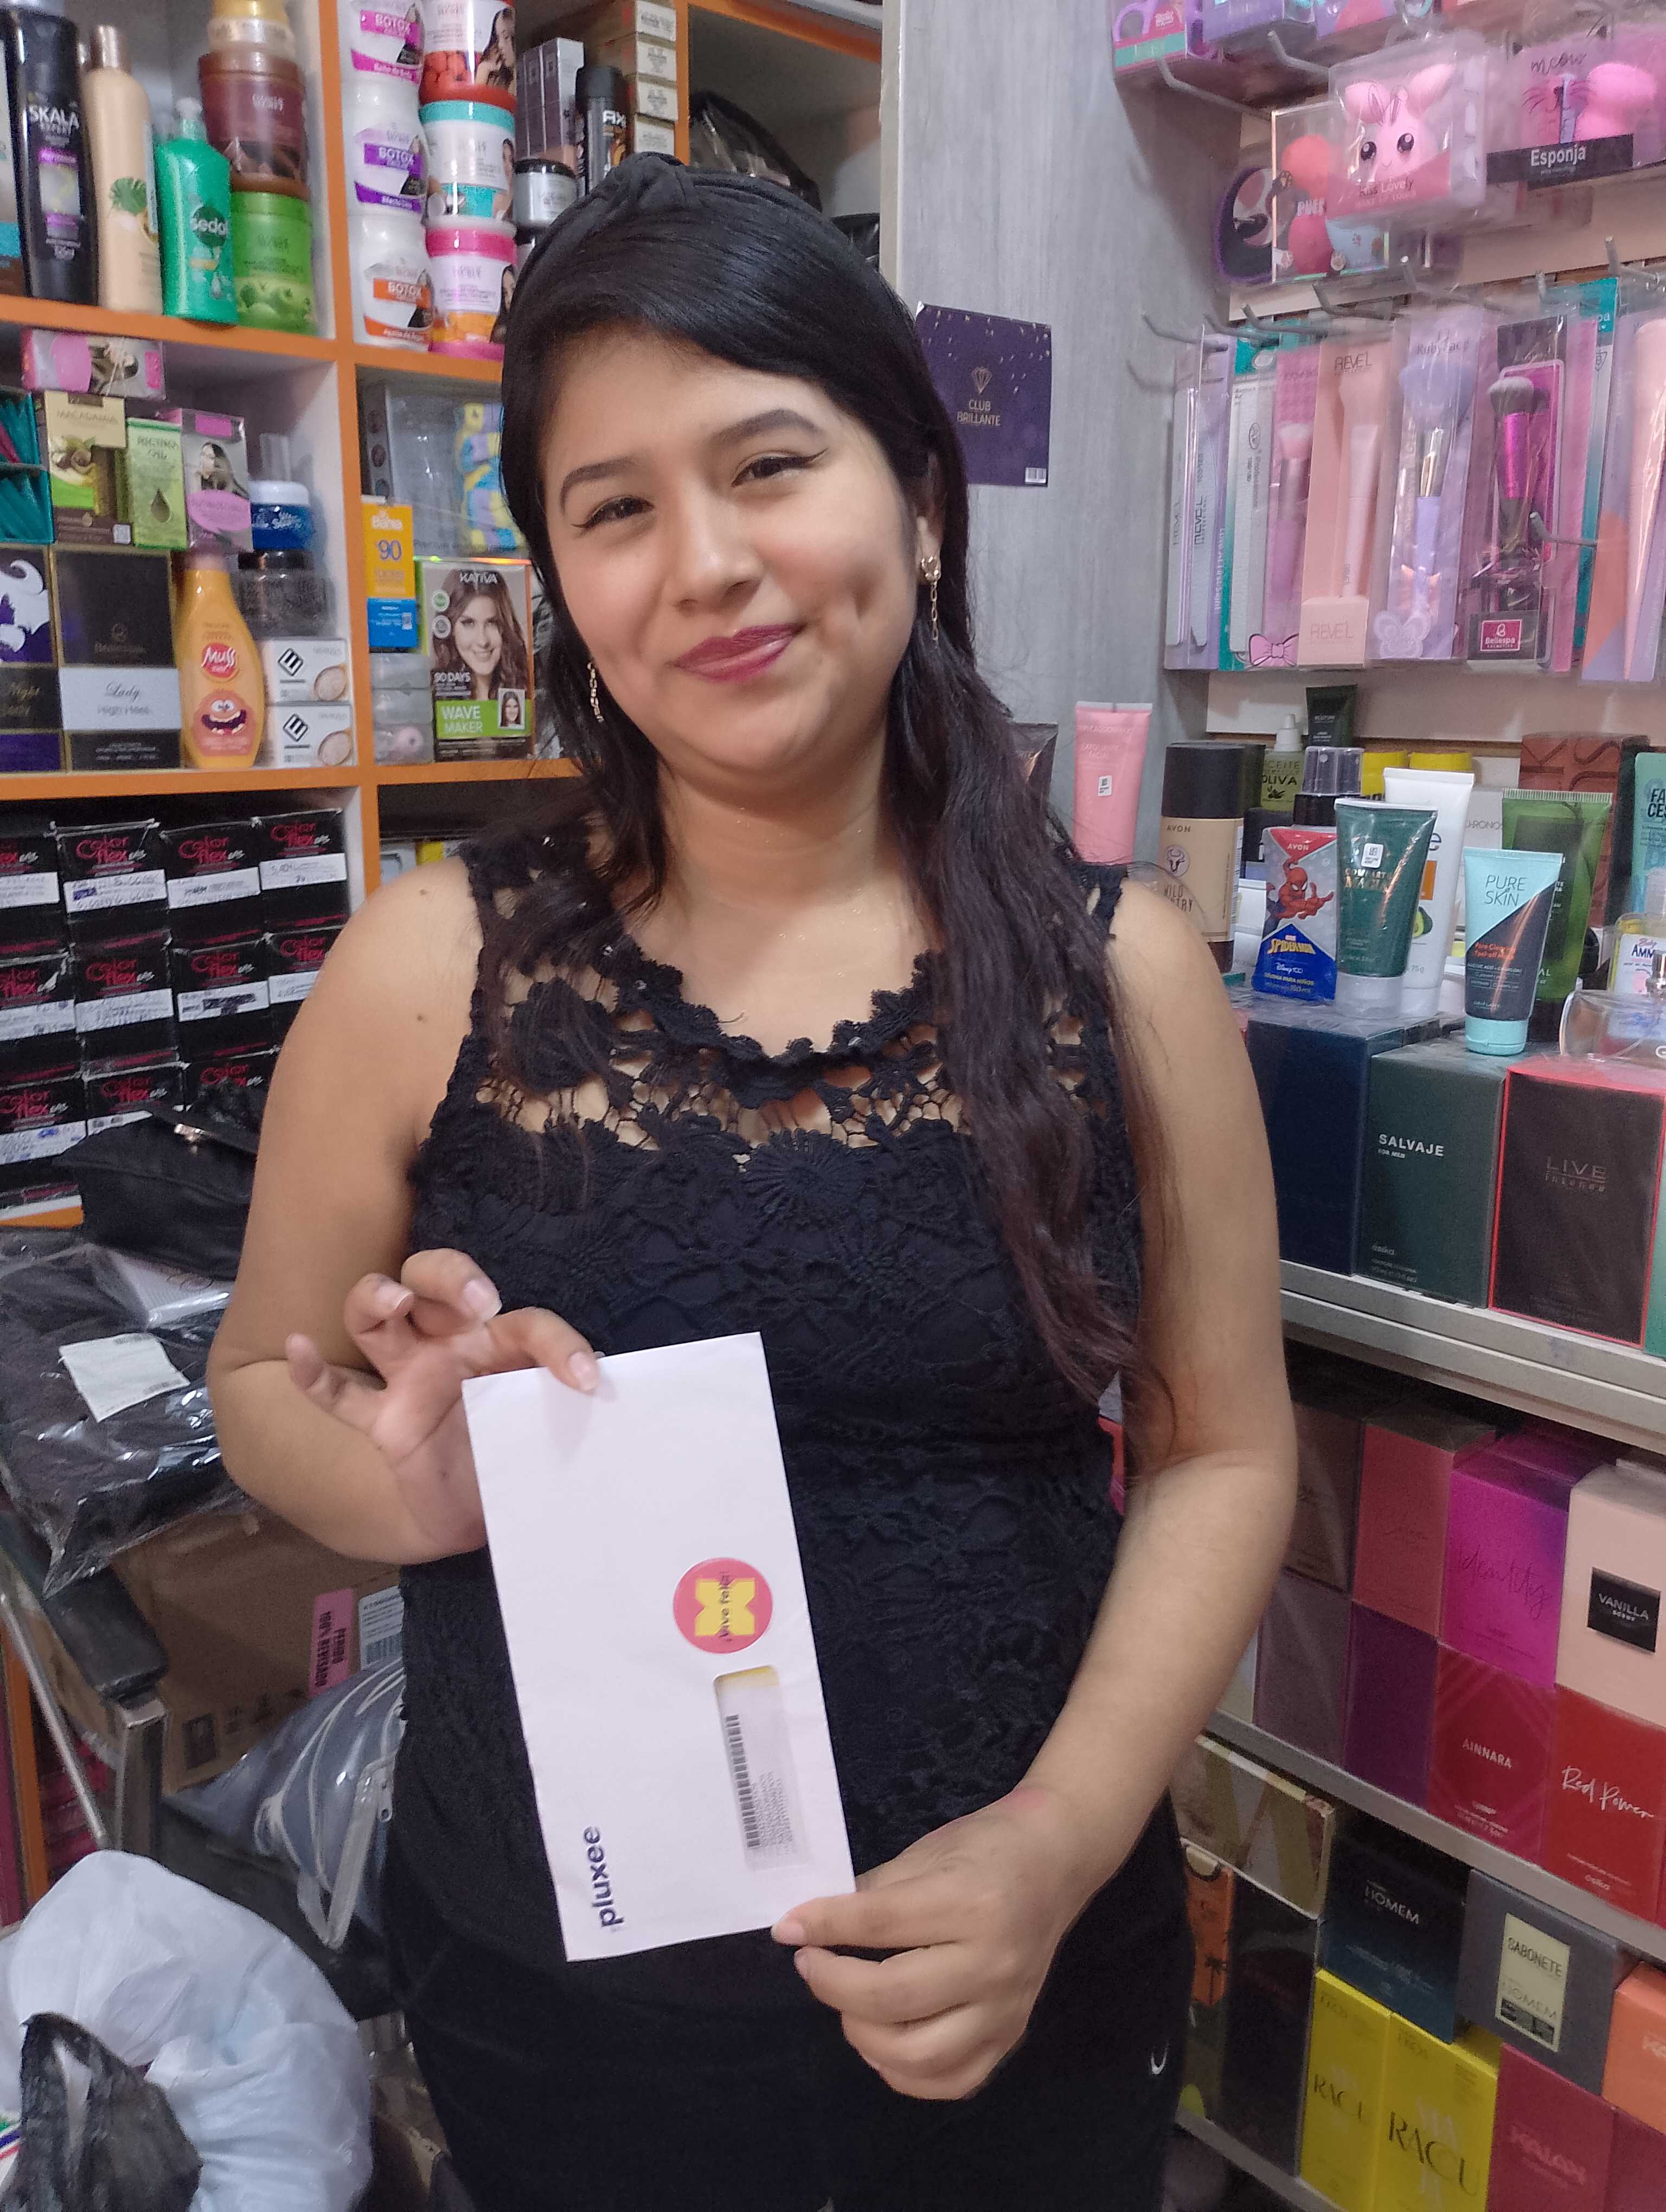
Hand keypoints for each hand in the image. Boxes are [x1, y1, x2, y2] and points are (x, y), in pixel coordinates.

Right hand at [285, 1247, 596, 1559]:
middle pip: (432, 1280)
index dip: (559, 1345)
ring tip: (392, 1300)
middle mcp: (450, 1346)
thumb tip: (610, 1395)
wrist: (483, 1511)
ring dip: (377, 1298)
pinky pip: (339, 1395)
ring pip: (376, 1320)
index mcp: (500, 1342)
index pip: (527, 1323)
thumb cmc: (518, 1449)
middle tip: (479, 1301)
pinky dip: (312, 1374)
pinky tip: (298, 1349)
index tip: (585, 1381)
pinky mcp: (383, 1421)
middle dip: (450, 1276)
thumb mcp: (549, 1426)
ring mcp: (409, 1379)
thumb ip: (568, 1407)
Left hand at [773, 1788, 1104, 2102]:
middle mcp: (993, 1962)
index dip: (823, 1925)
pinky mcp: (1011, 2037)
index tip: (787, 1928)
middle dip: (833, 1984)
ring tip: (847, 2005)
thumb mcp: (926, 1853)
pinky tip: (884, 2043)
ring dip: (863, 2035)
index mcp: (970, 1902)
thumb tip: (811, 1927)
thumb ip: (872, 1894)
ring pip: (919, 2053)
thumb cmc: (985, 1848)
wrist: (1055, 1863)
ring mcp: (1006, 2008)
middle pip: (893, 1997)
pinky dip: (906, 2074)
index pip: (879, 1922)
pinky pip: (953, 2081)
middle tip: (810, 1964)